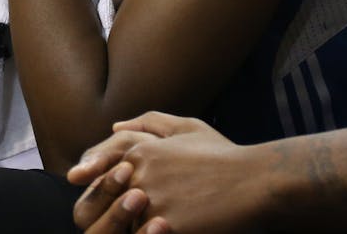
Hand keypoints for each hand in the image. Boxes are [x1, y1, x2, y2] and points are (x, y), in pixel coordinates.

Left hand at [70, 112, 266, 233]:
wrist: (256, 182)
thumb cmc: (224, 156)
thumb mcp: (189, 128)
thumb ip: (149, 123)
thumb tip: (114, 126)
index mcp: (140, 151)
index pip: (103, 172)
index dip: (96, 186)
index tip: (90, 195)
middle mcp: (139, 173)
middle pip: (110, 201)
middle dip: (111, 212)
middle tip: (113, 220)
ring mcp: (151, 200)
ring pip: (126, 224)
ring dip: (133, 227)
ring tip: (149, 225)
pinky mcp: (166, 225)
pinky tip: (165, 232)